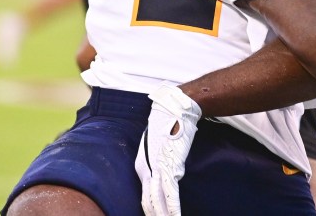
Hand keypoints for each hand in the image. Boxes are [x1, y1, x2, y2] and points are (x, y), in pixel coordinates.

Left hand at [135, 83, 201, 215]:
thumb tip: (169, 170)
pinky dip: (173, 208)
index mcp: (141, 166)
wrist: (174, 110)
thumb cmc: (168, 123)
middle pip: (148, 202)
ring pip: (157, 201)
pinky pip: (171, 194)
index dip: (150, 209)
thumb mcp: (157, 145)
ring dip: (162, 215)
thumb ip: (159, 159)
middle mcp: (146, 170)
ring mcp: (158, 170)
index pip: (144, 195)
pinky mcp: (170, 168)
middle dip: (154, 215)